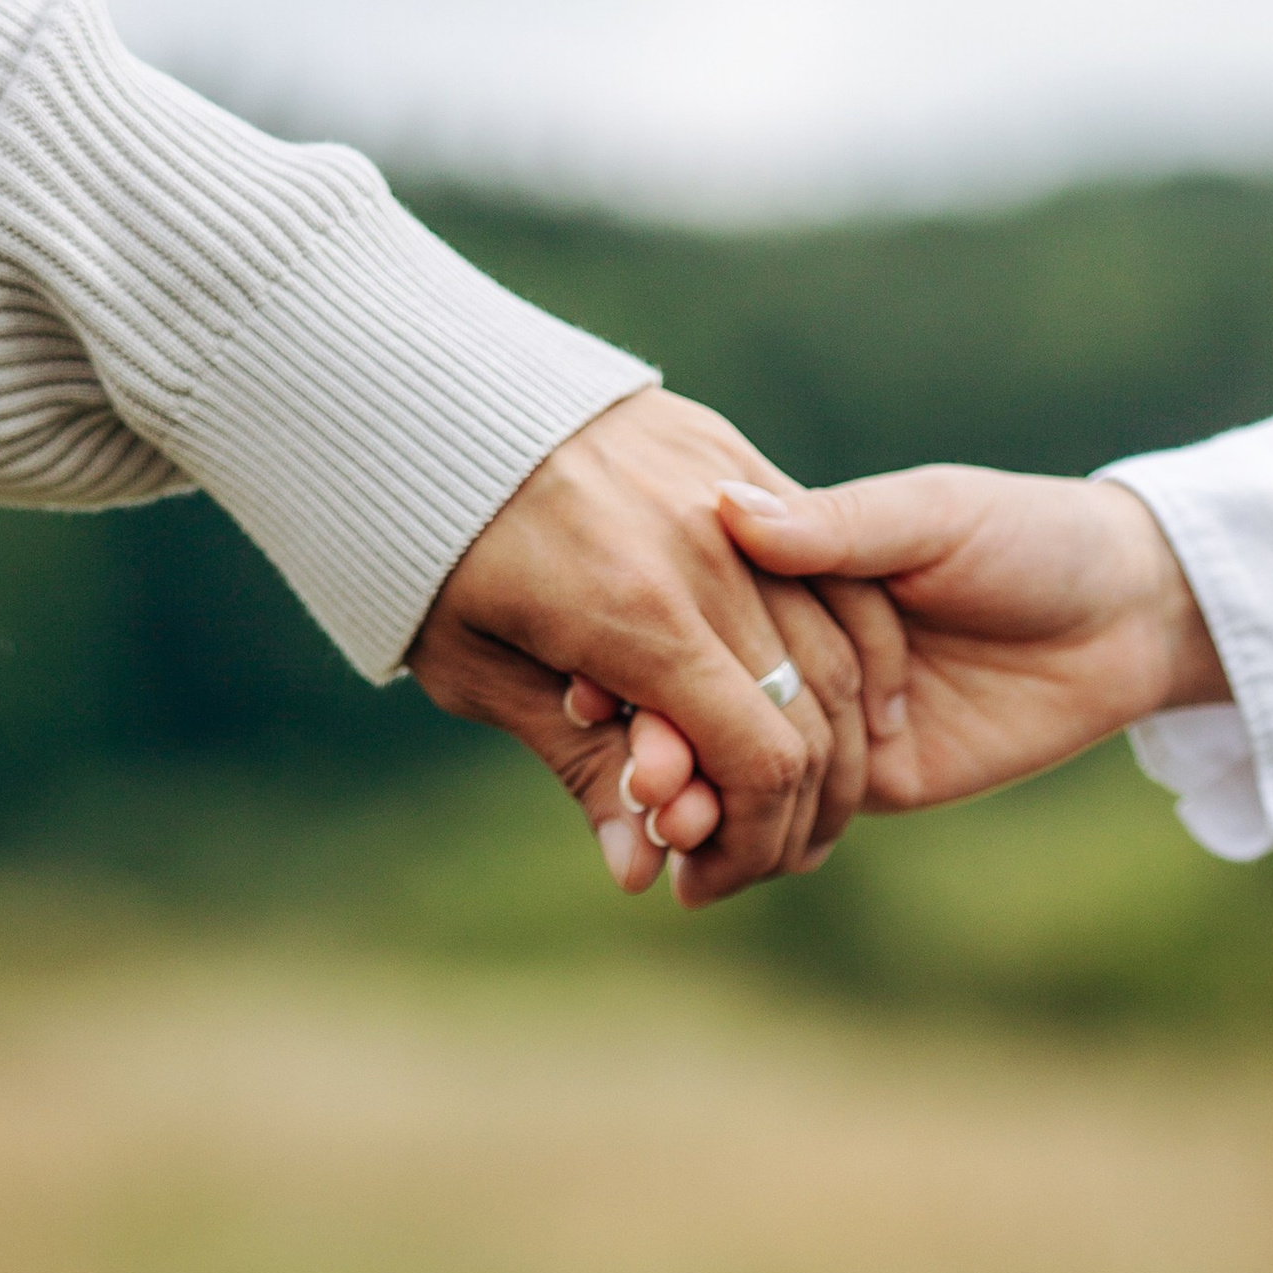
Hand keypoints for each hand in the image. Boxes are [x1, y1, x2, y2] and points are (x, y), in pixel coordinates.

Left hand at [409, 390, 906, 906]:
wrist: (420, 395)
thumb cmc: (431, 550)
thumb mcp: (480, 673)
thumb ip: (578, 766)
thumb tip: (639, 873)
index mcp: (635, 614)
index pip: (759, 759)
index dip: (753, 841)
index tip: (711, 877)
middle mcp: (705, 550)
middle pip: (812, 713)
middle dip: (795, 809)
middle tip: (756, 856)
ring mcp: (730, 494)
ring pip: (837, 644)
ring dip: (834, 741)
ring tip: (798, 800)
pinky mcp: (736, 459)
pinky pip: (832, 569)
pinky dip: (851, 650)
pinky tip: (846, 713)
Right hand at [604, 467, 1226, 841]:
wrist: (1126, 615)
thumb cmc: (1029, 537)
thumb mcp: (932, 518)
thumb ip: (838, 529)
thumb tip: (734, 513)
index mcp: (787, 572)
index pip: (688, 622)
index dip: (638, 661)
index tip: (594, 692)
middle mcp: (789, 651)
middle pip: (697, 710)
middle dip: (660, 751)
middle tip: (637, 783)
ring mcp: (822, 723)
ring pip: (731, 775)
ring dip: (691, 808)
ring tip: (665, 832)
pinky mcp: (865, 784)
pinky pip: (791, 826)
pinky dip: (741, 851)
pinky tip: (700, 875)